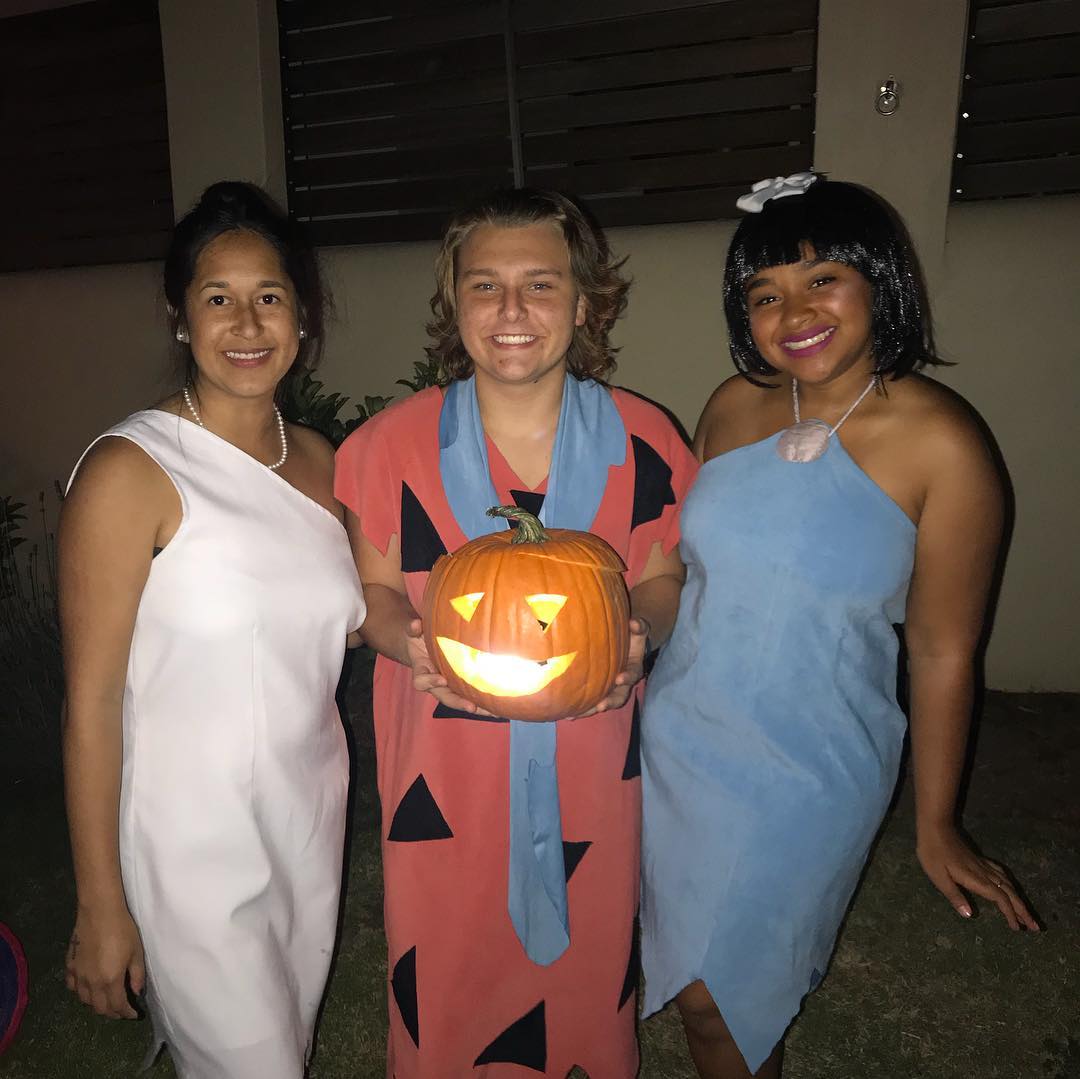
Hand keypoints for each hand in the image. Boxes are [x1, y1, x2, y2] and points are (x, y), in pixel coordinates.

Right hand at [65, 905, 145, 1017]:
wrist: (99, 912)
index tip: (134, 1015)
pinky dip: (80, 992)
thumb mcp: (137, 952)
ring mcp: (78, 975)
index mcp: (110, 980)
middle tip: (122, 1010)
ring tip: (107, 1000)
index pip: (117, 1006)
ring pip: (84, 1000)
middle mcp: (91, 983)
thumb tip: (136, 991)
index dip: (126, 1013)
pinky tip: (87, 987)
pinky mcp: (70, 965)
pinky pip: (72, 986)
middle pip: (99, 1008)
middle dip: (112, 1012)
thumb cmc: (122, 930)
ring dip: (96, 1004)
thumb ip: (137, 975)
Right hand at [404, 618, 491, 715]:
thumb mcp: (414, 632)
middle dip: (458, 702)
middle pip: (444, 697)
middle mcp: (435, 682)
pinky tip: (499, 705)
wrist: (422, 646)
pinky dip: (483, 702)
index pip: (421, 680)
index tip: (442, 679)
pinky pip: (470, 695)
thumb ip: (413, 629)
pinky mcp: (459, 684)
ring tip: (493, 712)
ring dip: (476, 708)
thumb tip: (416, 624)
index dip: (430, 682)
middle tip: (471, 707)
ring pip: (460, 700)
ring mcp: (448, 685)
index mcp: (422, 671)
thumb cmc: (419, 639)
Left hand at [576, 617, 650, 716]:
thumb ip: (639, 627)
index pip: (632, 675)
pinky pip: (590, 702)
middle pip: (618, 696)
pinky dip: (580, 709)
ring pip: (603, 703)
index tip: (619, 678)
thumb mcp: (638, 631)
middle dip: (609, 702)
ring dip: (590, 710)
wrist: (623, 644)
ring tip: (577, 715)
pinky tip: (567, 714)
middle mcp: (622, 683)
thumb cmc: (630, 637)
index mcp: (633, 668)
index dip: (627, 677)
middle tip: (600, 706)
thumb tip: (634, 623)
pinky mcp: (598, 691)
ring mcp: (610, 689)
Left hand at [916, 826, 1038, 930]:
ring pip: (1008, 884)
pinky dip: (1011, 884)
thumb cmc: (933, 853)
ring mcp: (984, 865)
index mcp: (976, 880)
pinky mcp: (980, 860)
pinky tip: (1011, 887)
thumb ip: (954, 896)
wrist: (936, 828)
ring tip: (1026, 914)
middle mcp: (985, 873)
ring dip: (1019, 899)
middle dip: (1023, 911)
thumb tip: (970, 915)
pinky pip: (1002, 874)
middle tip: (1035, 927)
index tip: (1018, 928)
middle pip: (1010, 893)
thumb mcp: (938, 877)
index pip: (1000, 899)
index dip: (1011, 914)